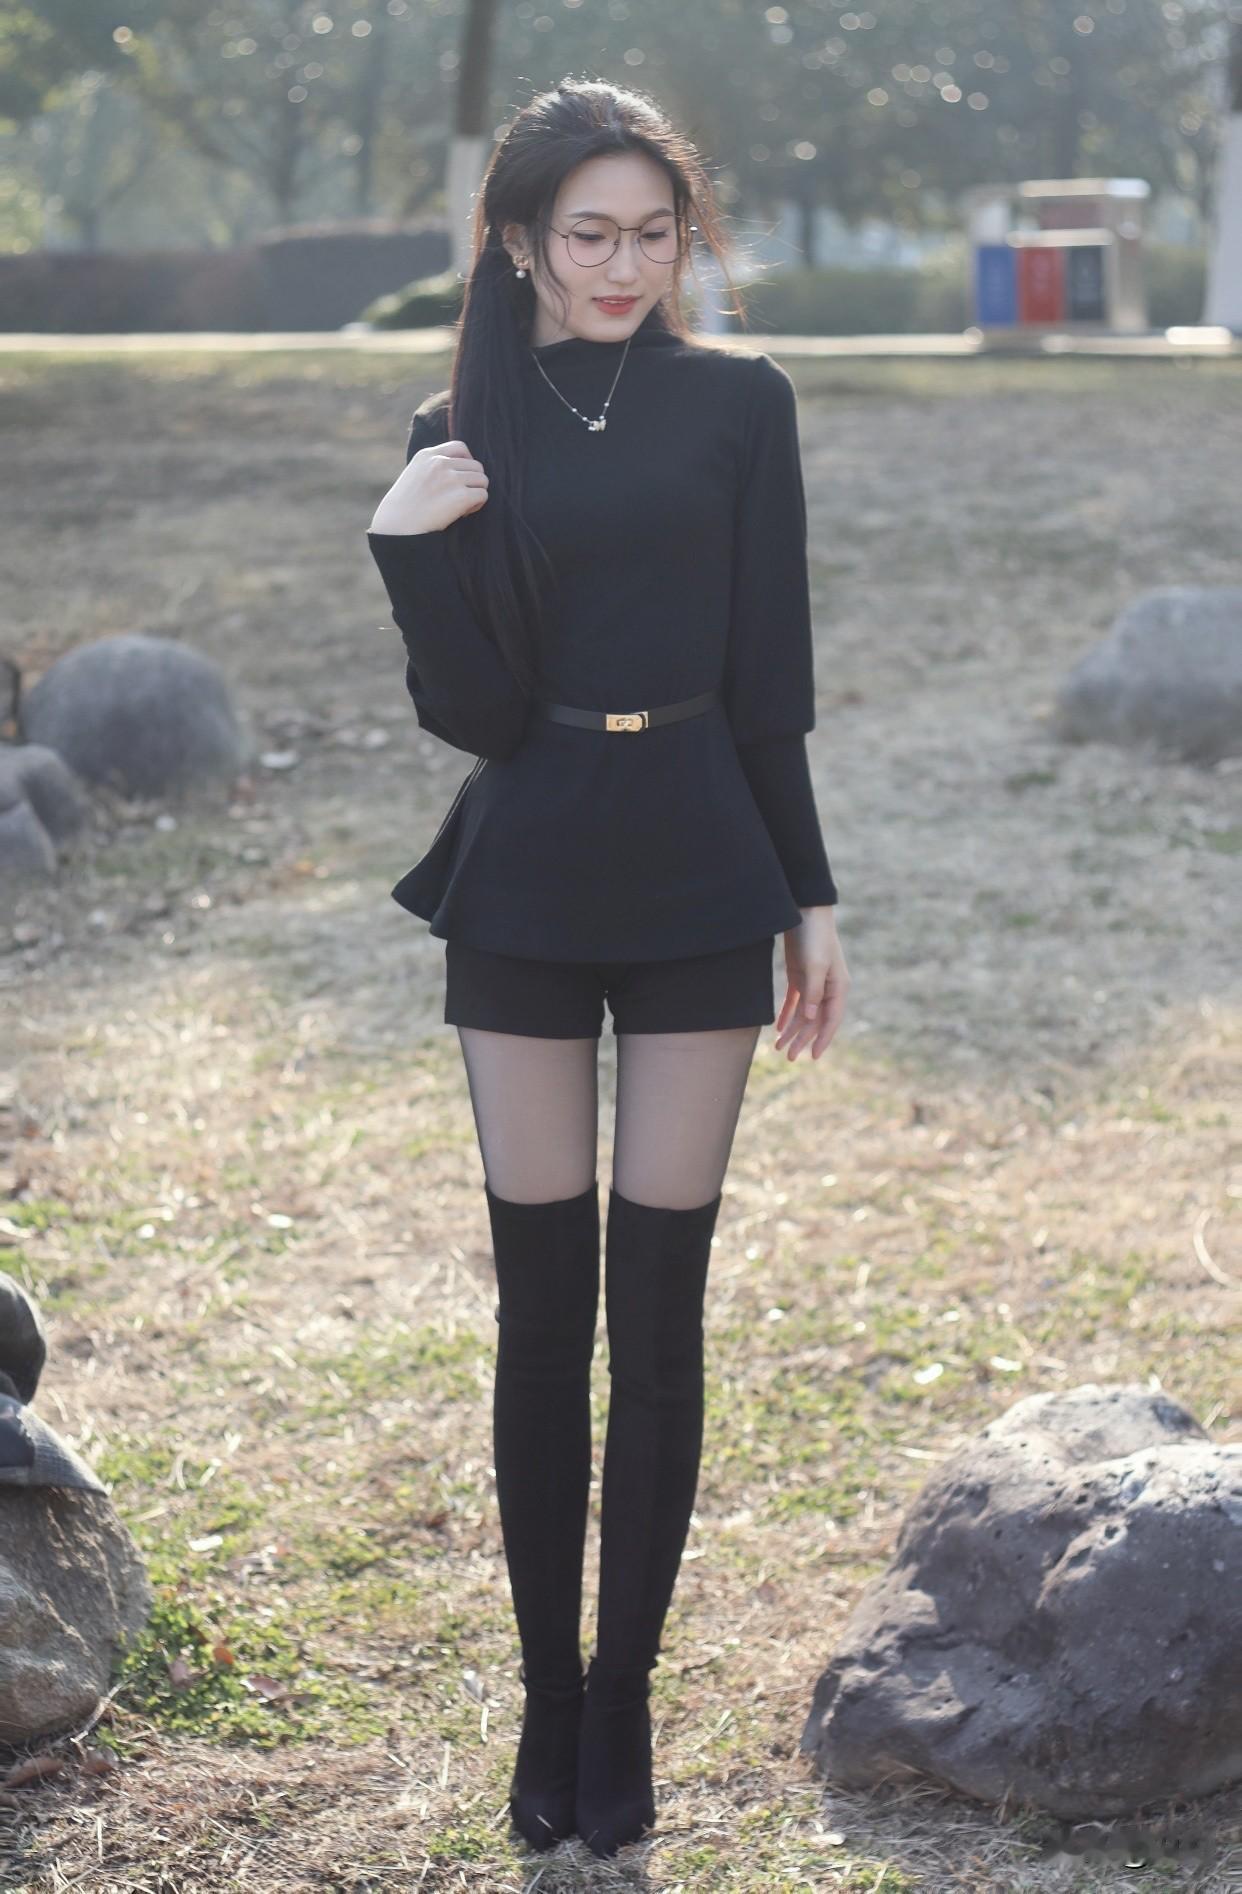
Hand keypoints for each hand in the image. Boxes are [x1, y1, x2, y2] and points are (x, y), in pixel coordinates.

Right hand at [369, 439, 489, 535]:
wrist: (397, 526)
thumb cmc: (404, 508)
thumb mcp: (414, 475)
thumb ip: (433, 468)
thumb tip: (459, 471)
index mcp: (427, 455)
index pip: (460, 447)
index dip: (466, 462)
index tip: (461, 478)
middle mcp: (440, 463)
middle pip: (476, 466)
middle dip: (472, 482)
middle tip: (459, 498)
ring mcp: (451, 478)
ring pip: (482, 480)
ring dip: (476, 493)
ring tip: (461, 506)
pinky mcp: (461, 496)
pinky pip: (483, 495)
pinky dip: (477, 505)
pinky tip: (463, 513)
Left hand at [774, 907, 847, 1060]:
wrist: (803, 910)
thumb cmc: (813, 936)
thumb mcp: (814, 964)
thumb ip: (812, 992)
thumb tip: (811, 1018)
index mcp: (837, 986)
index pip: (831, 1019)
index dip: (823, 1039)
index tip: (812, 1057)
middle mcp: (827, 987)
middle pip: (815, 1020)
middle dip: (802, 1039)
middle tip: (788, 1057)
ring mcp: (813, 981)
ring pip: (803, 1013)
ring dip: (792, 1030)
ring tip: (779, 1048)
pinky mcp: (799, 975)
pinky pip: (794, 1001)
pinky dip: (787, 1015)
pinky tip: (779, 1028)